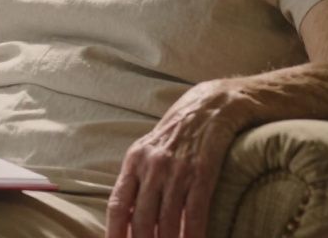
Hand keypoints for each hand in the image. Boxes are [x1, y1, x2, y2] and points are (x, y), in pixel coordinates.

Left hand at [105, 80, 244, 237]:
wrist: (213, 103)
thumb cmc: (180, 132)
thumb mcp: (151, 150)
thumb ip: (139, 180)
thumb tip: (129, 218)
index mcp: (134, 161)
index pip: (117, 205)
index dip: (114, 233)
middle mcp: (152, 165)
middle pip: (141, 219)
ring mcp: (177, 169)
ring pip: (167, 220)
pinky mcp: (203, 170)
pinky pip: (195, 211)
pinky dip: (194, 234)